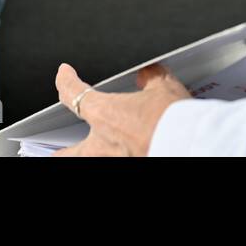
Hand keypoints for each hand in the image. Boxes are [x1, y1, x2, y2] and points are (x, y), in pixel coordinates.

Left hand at [52, 63, 191, 156]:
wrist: (193, 147)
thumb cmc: (176, 121)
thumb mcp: (165, 89)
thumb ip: (151, 78)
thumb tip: (147, 73)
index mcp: (105, 115)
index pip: (73, 93)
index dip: (65, 82)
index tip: (64, 75)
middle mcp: (102, 146)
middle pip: (65, 154)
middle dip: (57, 153)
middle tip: (52, 152)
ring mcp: (112, 164)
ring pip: (84, 164)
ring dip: (81, 159)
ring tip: (78, 157)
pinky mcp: (127, 172)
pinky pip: (111, 167)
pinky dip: (114, 160)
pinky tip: (120, 156)